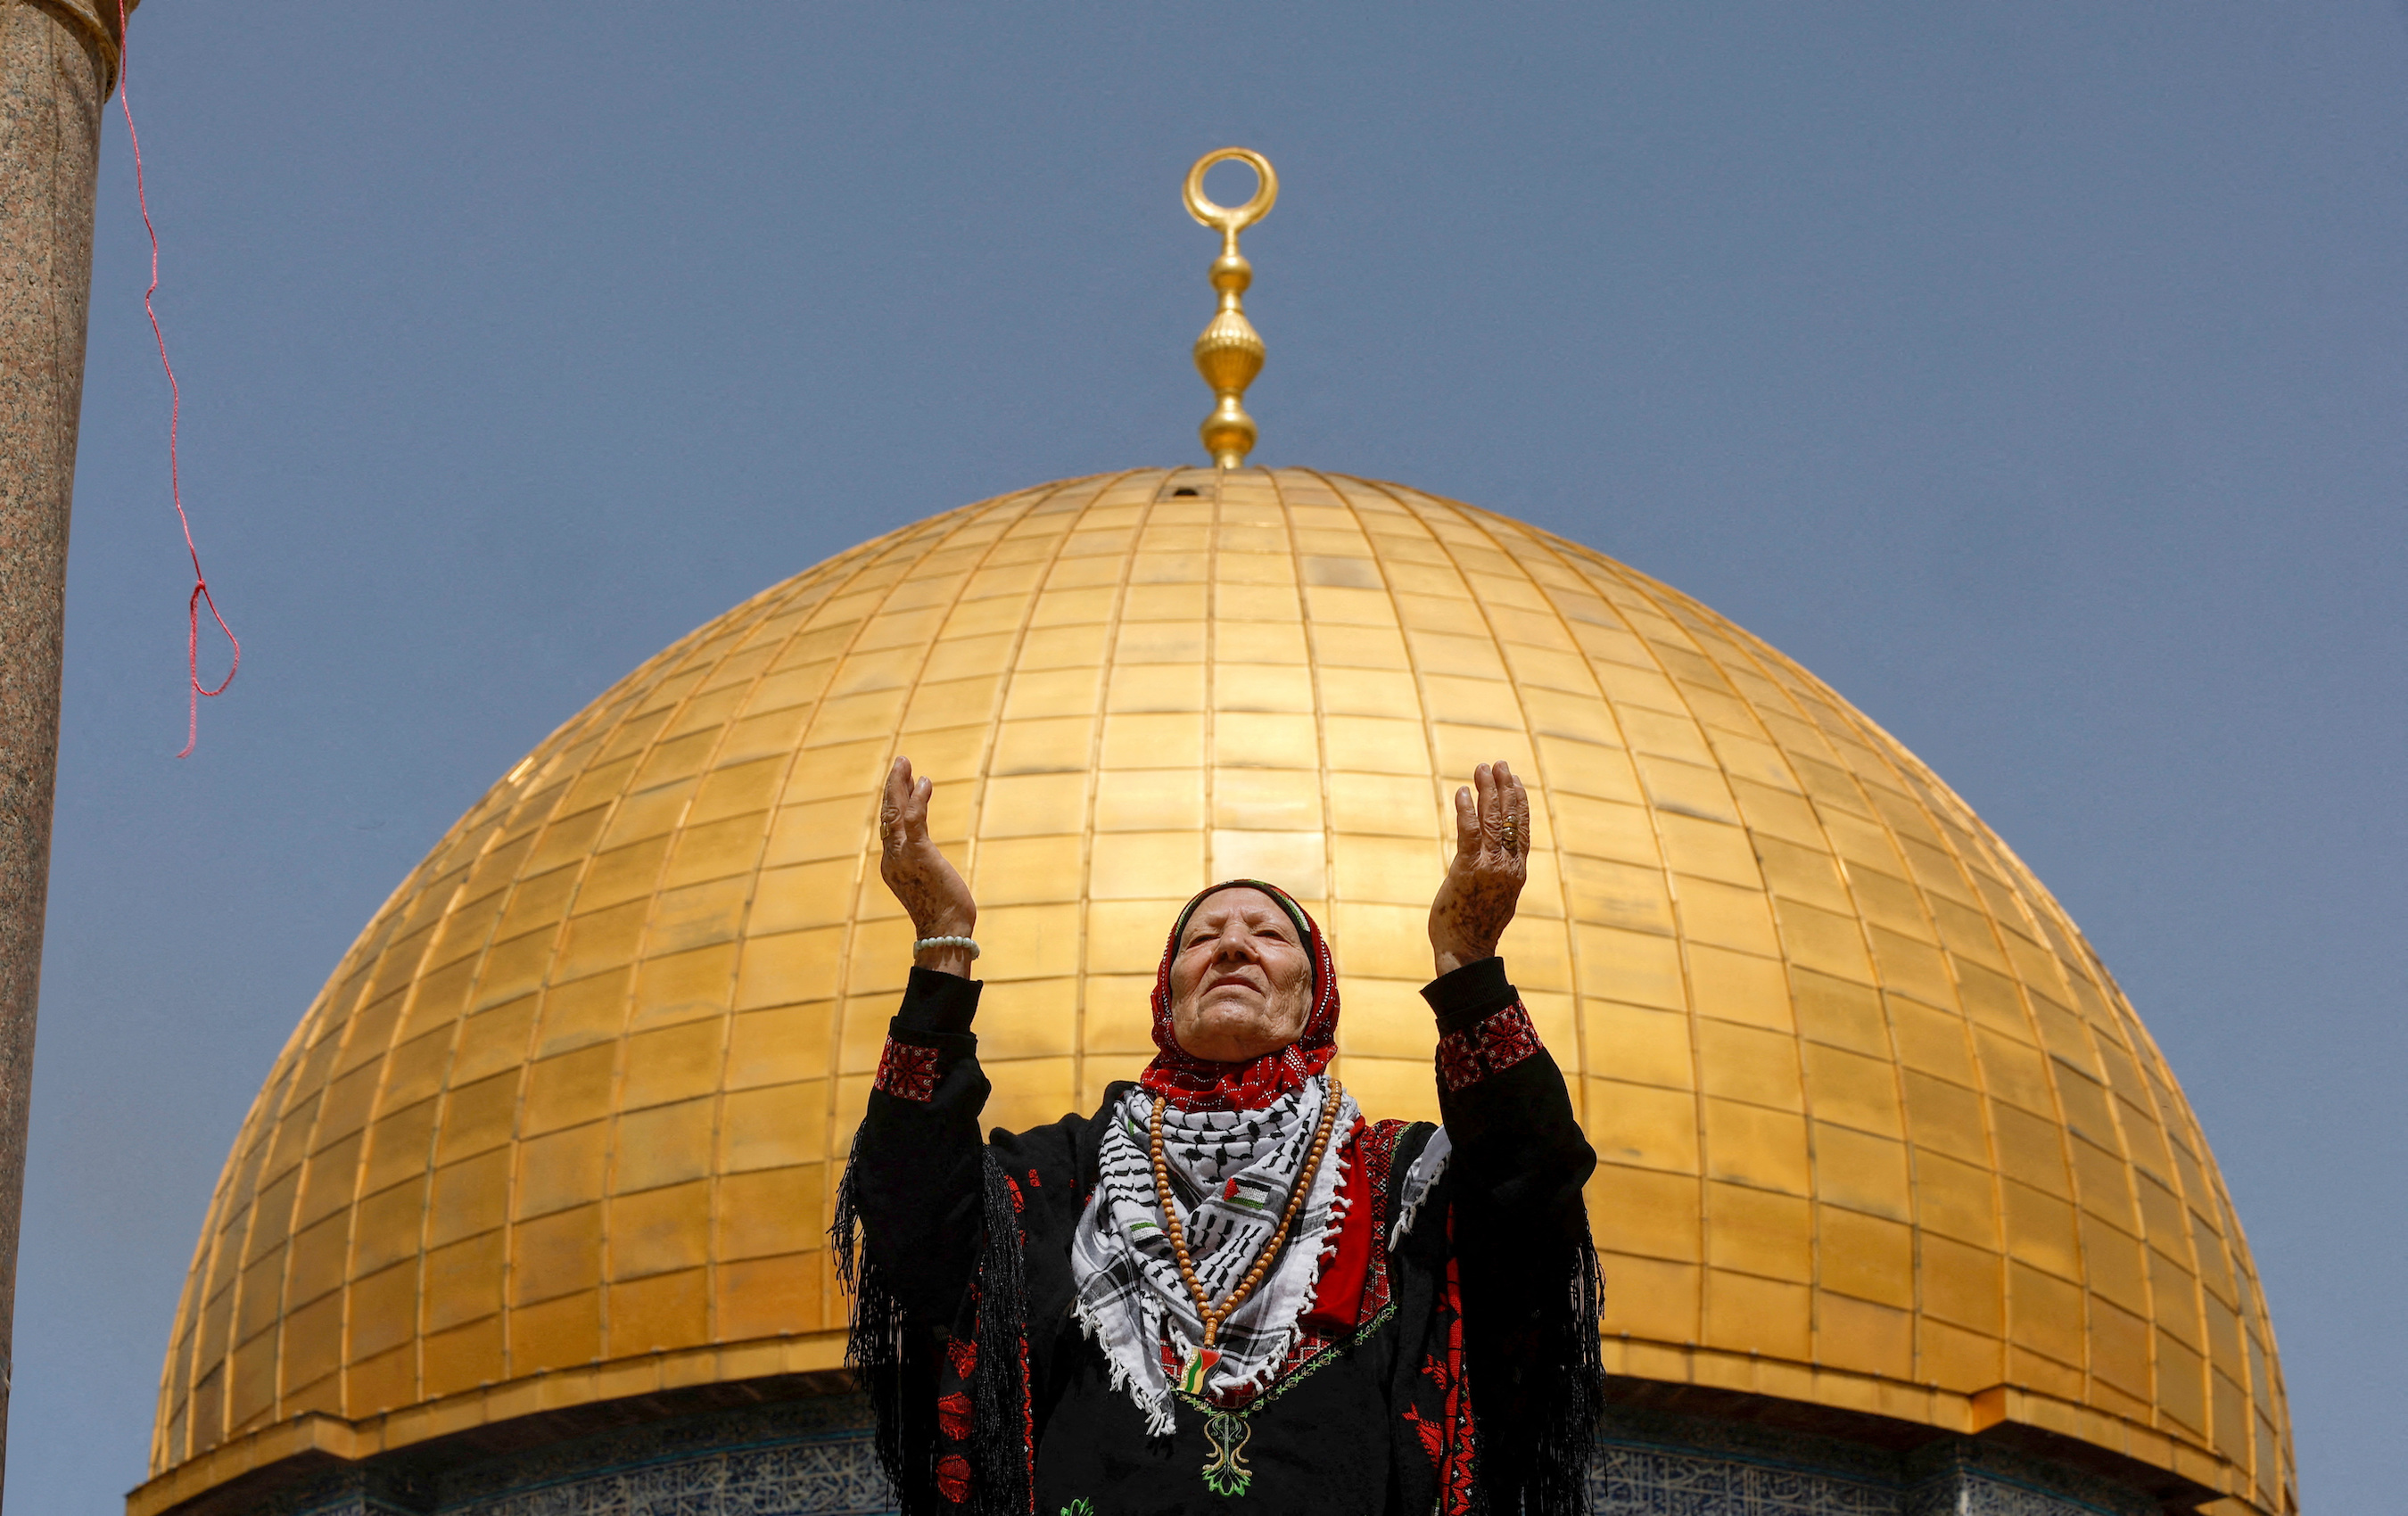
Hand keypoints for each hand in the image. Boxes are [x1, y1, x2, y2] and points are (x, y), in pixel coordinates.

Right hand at [878, 756, 977, 975]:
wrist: (945, 931)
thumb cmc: (943, 912)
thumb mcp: (927, 883)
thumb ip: (921, 865)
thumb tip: (927, 856)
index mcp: (891, 865)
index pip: (890, 827)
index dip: (896, 802)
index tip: (904, 783)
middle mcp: (891, 859)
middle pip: (887, 815)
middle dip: (893, 786)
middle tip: (900, 762)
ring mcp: (902, 856)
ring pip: (895, 813)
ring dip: (899, 785)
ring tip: (905, 763)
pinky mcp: (919, 854)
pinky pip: (914, 819)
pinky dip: (918, 799)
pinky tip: (924, 783)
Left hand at [1428, 761, 1529, 975]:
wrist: (1466, 952)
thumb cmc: (1475, 928)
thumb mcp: (1496, 898)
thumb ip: (1499, 876)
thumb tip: (1497, 862)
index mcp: (1517, 872)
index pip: (1522, 828)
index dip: (1519, 801)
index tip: (1515, 780)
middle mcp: (1508, 866)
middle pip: (1510, 818)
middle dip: (1504, 787)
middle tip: (1498, 764)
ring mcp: (1490, 867)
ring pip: (1492, 820)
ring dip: (1487, 791)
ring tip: (1482, 768)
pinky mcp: (1468, 869)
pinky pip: (1469, 832)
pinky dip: (1467, 810)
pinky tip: (1463, 792)